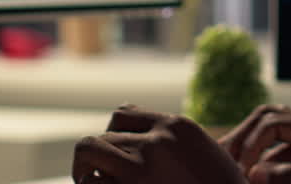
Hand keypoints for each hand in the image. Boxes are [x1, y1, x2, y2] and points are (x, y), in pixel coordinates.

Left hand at [72, 105, 246, 183]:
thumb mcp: (205, 154)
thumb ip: (173, 144)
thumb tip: (141, 141)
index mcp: (176, 127)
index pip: (123, 114)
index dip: (113, 135)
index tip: (115, 154)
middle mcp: (156, 141)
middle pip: (103, 135)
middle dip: (95, 155)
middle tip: (94, 174)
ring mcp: (140, 168)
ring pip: (89, 153)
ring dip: (85, 170)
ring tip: (92, 183)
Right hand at [220, 105, 290, 183]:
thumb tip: (256, 172)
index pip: (275, 120)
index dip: (251, 142)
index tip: (241, 171)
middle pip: (269, 117)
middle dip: (243, 137)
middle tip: (221, 163)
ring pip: (271, 135)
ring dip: (249, 150)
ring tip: (229, 171)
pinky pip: (280, 154)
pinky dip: (263, 165)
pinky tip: (251, 180)